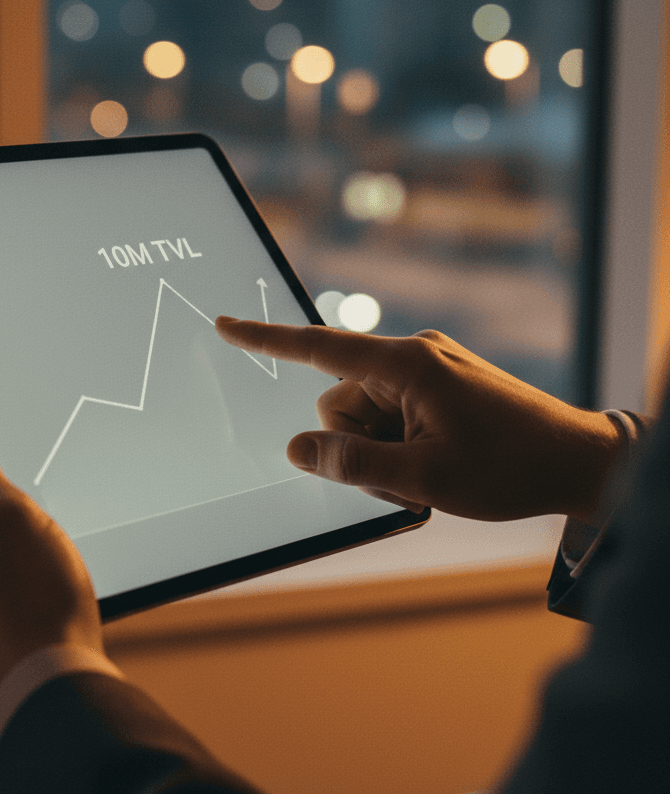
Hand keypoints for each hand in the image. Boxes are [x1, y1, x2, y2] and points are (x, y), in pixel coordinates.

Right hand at [215, 319, 623, 523]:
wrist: (580, 462)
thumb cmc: (509, 468)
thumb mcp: (423, 478)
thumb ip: (352, 465)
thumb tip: (295, 450)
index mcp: (406, 365)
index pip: (318, 347)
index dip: (265, 339)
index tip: (225, 325)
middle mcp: (413, 356)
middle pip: (340, 400)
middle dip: (357, 443)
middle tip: (406, 472)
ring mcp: (428, 368)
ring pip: (365, 412)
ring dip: (380, 448)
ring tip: (428, 471)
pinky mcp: (439, 383)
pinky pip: (391, 410)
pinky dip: (398, 441)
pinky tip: (435, 461)